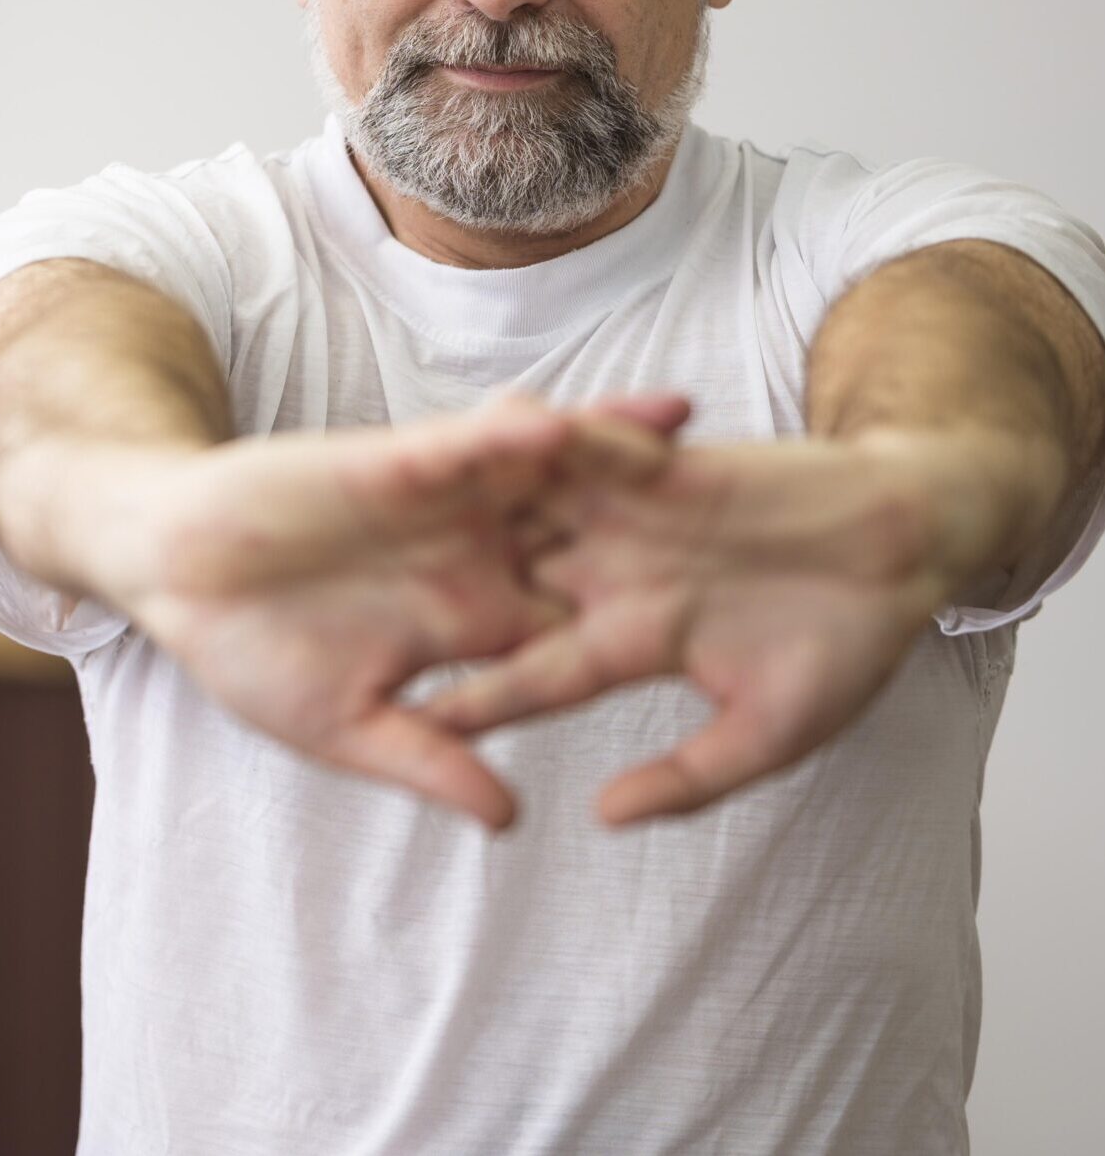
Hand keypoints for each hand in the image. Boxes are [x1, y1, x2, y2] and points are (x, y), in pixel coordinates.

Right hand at [14, 395, 689, 827]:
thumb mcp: (346, 727)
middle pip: (585, 533)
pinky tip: (571, 422)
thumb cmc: (244, 651)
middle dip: (662, 519)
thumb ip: (429, 761)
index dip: (656, 623)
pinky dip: (517, 432)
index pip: (577, 622)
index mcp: (467, 621)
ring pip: (542, 476)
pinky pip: (469, 445)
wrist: (172, 567)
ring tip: (694, 432)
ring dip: (607, 453)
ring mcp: (437, 506)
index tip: (740, 627)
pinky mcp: (395, 464)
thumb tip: (511, 822)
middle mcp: (469, 556)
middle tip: (757, 504)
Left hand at [422, 427, 1064, 823]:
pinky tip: (478, 431)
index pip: (531, 675)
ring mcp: (628, 515)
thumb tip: (603, 818)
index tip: (402, 724)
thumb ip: (689, 777)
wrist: (908, 544)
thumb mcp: (768, 731)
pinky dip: (536, 437)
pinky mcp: (654, 460)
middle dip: (428, 587)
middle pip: (501, 581)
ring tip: (380, 505)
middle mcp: (611, 574)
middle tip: (342, 599)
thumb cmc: (849, 645)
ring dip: (461, 504)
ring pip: (523, 507)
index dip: (472, 698)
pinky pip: (583, 444)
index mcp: (629, 642)